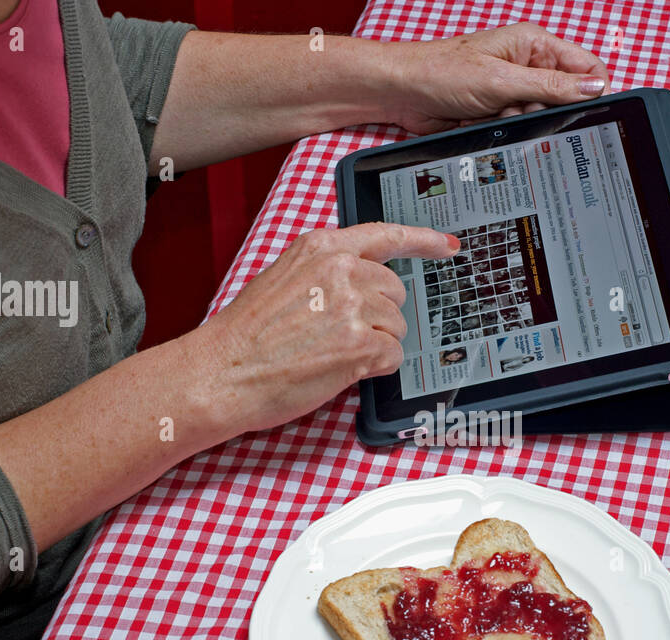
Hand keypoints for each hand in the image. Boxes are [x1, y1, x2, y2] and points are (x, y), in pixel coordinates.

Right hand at [190, 223, 458, 436]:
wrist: (222, 373)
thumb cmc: (245, 337)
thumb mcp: (283, 279)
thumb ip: (326, 272)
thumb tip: (362, 285)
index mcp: (322, 247)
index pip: (386, 235)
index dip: (424, 241)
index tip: (447, 245)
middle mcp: (342, 270)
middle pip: (395, 292)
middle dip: (378, 316)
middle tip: (337, 335)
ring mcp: (354, 307)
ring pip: (397, 327)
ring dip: (374, 344)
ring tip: (330, 353)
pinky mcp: (361, 344)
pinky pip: (393, 356)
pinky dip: (374, 368)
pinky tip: (340, 368)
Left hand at [385, 22, 610, 134]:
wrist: (402, 92)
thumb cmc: (442, 72)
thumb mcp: (502, 80)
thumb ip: (551, 85)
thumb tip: (595, 87)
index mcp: (534, 45)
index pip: (586, 65)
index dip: (593, 89)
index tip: (587, 112)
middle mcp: (527, 65)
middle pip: (564, 98)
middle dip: (546, 113)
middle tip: (520, 110)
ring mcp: (512, 90)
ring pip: (540, 119)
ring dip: (520, 124)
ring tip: (494, 115)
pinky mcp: (498, 112)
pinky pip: (517, 129)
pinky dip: (504, 132)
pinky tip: (483, 123)